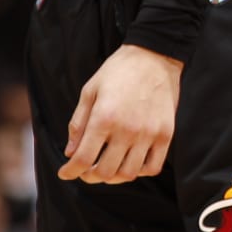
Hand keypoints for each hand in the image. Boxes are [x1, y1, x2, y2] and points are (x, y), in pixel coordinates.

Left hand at [57, 44, 181, 183]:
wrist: (154, 55)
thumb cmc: (118, 71)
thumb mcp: (90, 91)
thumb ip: (78, 123)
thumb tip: (70, 152)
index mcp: (104, 117)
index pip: (83, 159)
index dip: (70, 171)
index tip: (65, 173)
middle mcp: (127, 129)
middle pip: (105, 172)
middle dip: (89, 176)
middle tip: (86, 170)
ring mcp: (149, 133)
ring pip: (128, 174)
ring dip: (113, 177)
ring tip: (108, 167)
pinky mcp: (166, 133)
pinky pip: (152, 166)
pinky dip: (139, 171)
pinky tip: (131, 162)